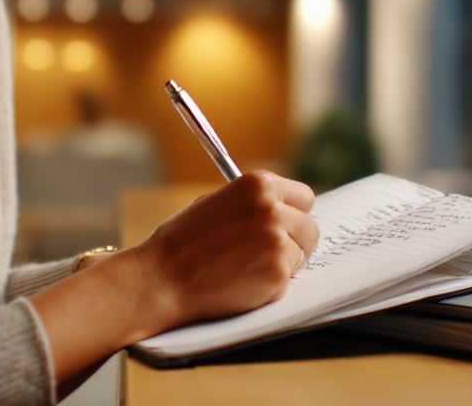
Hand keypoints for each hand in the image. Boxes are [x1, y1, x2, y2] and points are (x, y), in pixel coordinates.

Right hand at [131, 170, 319, 331]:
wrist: (161, 279)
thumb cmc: (181, 243)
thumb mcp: (216, 203)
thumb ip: (251, 203)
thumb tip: (282, 209)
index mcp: (258, 184)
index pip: (304, 197)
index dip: (293, 214)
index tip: (284, 226)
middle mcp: (272, 208)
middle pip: (310, 227)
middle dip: (293, 242)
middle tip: (265, 254)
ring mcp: (277, 241)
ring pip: (301, 255)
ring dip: (282, 265)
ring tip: (245, 268)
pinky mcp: (278, 273)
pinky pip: (289, 281)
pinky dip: (271, 286)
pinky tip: (241, 283)